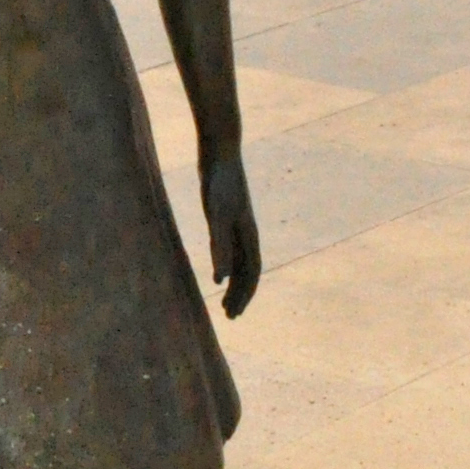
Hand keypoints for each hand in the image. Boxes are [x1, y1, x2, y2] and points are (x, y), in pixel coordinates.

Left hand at [203, 149, 260, 315]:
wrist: (220, 151)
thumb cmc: (219, 182)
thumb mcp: (217, 215)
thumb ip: (220, 245)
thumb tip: (221, 279)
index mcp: (248, 235)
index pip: (252, 273)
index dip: (245, 295)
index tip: (233, 315)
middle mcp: (246, 233)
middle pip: (249, 271)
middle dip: (241, 295)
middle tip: (229, 317)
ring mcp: (237, 225)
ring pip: (241, 261)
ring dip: (235, 284)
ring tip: (224, 302)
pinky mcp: (225, 217)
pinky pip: (231, 250)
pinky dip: (228, 265)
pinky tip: (219, 272)